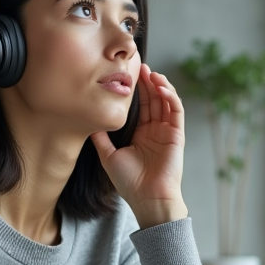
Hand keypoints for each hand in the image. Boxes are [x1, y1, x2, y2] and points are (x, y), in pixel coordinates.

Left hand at [90, 63, 188, 228]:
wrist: (147, 199)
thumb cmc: (130, 183)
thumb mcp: (108, 156)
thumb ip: (100, 138)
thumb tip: (88, 121)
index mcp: (141, 134)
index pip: (141, 106)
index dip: (136, 90)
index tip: (128, 74)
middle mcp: (155, 131)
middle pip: (154, 100)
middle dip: (147, 82)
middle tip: (139, 65)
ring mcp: (167, 132)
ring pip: (166, 102)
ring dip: (160, 86)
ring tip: (151, 73)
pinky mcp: (177, 136)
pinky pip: (176, 112)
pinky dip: (170, 97)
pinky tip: (161, 87)